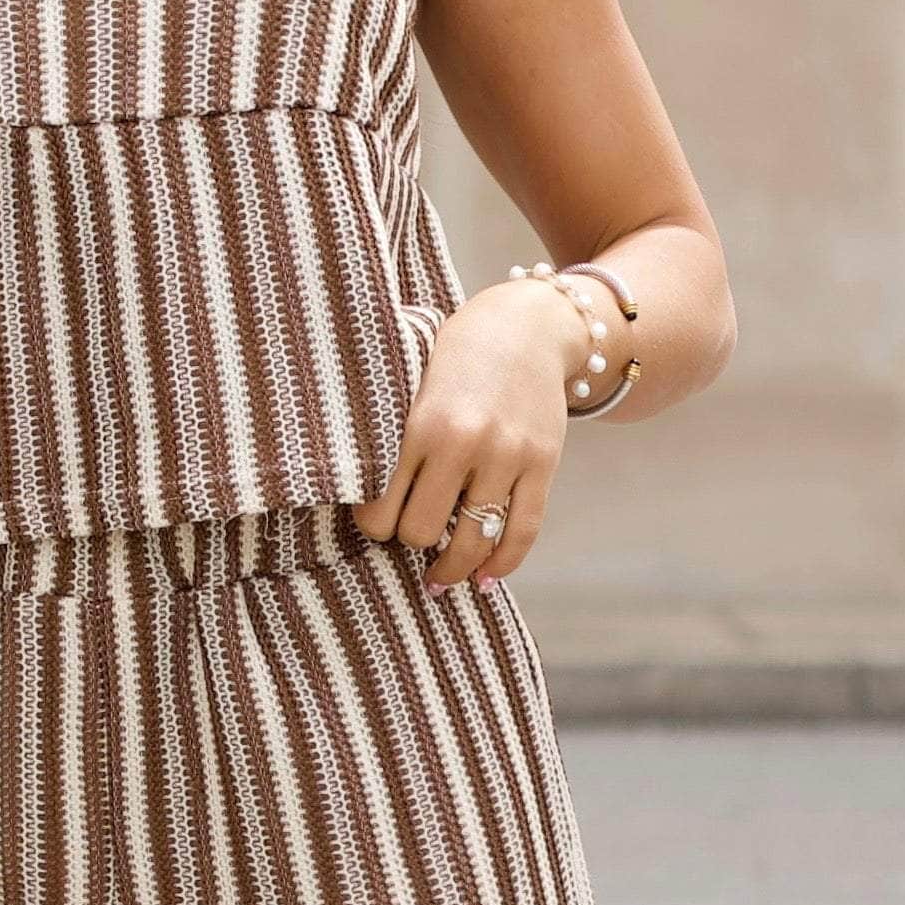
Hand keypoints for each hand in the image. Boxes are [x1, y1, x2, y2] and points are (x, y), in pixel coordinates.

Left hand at [351, 278, 571, 592]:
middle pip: (424, 531)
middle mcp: (467, 443)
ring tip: (439, 578)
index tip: (374, 522)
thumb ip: (394, 436)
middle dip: (411, 541)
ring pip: (474, 541)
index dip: (372, 527)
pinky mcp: (544, 465)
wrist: (529, 325)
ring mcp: (509, 456)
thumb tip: (360, 498)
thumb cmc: (456, 356)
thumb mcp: (414, 382)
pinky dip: (502, 564)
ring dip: (452, 568)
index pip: (382, 508)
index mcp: (422, 424)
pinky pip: (523, 533)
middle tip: (408, 535)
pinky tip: (484, 579)